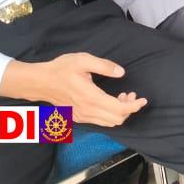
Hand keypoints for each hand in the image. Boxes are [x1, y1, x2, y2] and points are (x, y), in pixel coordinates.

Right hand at [1, 53, 146, 126]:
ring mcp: (83, 116)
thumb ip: (104, 66)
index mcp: (91, 97)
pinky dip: (111, 115)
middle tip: (131, 94)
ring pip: (109, 123)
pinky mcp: (79, 117)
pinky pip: (100, 122)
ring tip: (123, 97)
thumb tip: (121, 72)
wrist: (40, 82)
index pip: (120, 110)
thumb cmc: (60, 69)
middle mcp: (88, 111)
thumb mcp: (83, 60)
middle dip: (129, 109)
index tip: (142, 99)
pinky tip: (110, 101)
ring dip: (120, 113)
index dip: (134, 106)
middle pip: (117, 120)